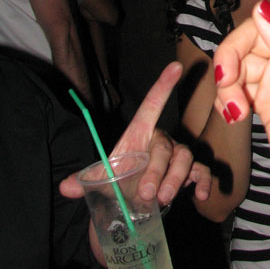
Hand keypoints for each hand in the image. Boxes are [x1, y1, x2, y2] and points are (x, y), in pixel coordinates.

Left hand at [60, 62, 211, 205]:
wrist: (131, 201)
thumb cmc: (119, 180)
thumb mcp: (100, 180)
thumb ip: (84, 182)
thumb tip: (66, 187)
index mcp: (140, 134)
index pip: (152, 105)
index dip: (163, 86)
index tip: (175, 66)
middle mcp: (161, 141)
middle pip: (165, 147)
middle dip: (157, 170)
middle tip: (146, 194)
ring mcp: (177, 156)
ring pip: (185, 158)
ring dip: (175, 178)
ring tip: (163, 199)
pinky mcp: (189, 173)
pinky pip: (201, 171)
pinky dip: (203, 182)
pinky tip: (201, 195)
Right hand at [212, 0, 269, 208]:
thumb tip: (263, 7)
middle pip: (254, 31)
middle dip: (234, 52)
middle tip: (227, 81)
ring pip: (241, 57)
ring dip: (229, 79)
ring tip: (234, 108)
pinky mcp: (263, 97)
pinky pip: (237, 82)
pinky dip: (230, 95)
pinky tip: (235, 114)